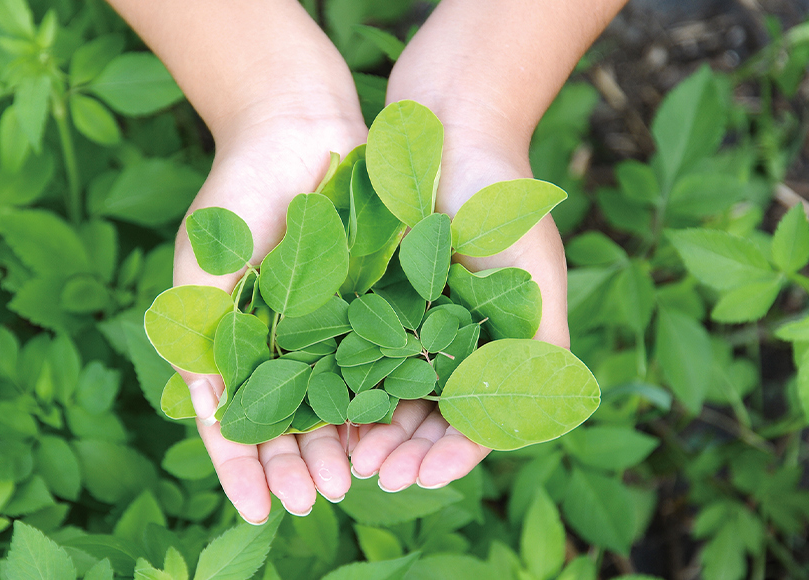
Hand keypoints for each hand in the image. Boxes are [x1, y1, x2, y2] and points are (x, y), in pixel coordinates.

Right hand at [175, 112, 366, 523]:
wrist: (295, 127)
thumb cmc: (236, 193)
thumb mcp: (205, 263)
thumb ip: (200, 334)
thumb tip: (206, 410)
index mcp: (236, 344)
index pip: (236, 422)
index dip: (245, 468)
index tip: (259, 510)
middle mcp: (286, 345)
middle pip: (291, 424)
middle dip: (300, 467)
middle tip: (317, 502)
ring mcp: (333, 328)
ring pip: (337, 404)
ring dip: (341, 448)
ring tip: (355, 483)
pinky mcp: (376, 305)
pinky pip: (380, 361)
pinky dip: (381, 400)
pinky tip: (390, 434)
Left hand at [347, 138, 568, 490]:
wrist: (451, 128)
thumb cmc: (502, 196)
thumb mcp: (533, 267)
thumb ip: (541, 339)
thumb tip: (545, 413)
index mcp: (498, 346)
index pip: (479, 420)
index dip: (455, 454)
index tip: (425, 476)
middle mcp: (455, 343)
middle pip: (431, 419)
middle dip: (408, 453)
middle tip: (377, 476)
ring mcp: (412, 324)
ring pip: (391, 396)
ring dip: (375, 432)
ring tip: (351, 457)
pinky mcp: (373, 300)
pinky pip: (356, 353)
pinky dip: (346, 385)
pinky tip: (326, 407)